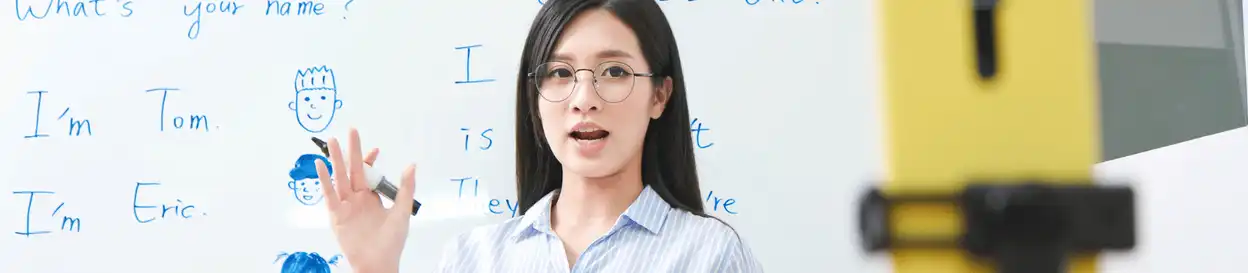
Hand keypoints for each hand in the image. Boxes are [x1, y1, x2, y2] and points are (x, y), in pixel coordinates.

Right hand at [314, 128, 417, 272]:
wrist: (378, 262)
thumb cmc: (392, 241)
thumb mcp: (401, 211)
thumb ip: (405, 188)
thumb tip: (411, 165)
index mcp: (371, 197)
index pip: (368, 173)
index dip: (370, 159)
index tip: (374, 148)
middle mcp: (357, 199)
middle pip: (352, 170)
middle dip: (351, 151)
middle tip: (350, 130)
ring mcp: (345, 206)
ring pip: (339, 178)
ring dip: (335, 160)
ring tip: (331, 140)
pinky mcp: (336, 216)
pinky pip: (330, 195)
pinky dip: (325, 180)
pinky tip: (321, 165)